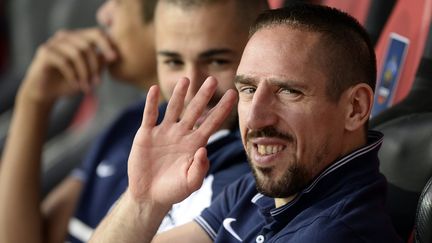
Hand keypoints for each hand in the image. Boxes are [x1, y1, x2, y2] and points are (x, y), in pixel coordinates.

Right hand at [20, 28, 116, 102]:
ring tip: (87, 88)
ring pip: (76, 53)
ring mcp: (53, 43)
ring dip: (84, 73)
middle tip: (97, 83)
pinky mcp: (44, 52)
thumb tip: (113, 56)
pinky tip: (76, 86)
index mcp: (78, 38)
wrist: (45, 93)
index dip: (107, 44)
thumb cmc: (69, 82)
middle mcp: (65, 36)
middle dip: (95, 66)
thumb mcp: (89, 74)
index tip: (115, 58)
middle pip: (87, 44)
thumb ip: (99, 63)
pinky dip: (73, 76)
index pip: (96, 33)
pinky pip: (64, 62)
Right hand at [127, 77, 237, 207]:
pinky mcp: (146, 135)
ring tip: (185, 79)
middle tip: (213, 80)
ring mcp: (164, 133)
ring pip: (173, 109)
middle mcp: (181, 134)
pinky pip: (149, 116)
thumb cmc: (174, 190)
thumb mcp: (190, 183)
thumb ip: (199, 168)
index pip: (211, 123)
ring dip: (179, 94)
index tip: (233, 94)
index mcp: (195, 144)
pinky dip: (151, 103)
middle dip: (203, 96)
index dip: (222, 109)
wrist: (149, 196)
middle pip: (194, 111)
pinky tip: (154, 89)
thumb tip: (204, 150)